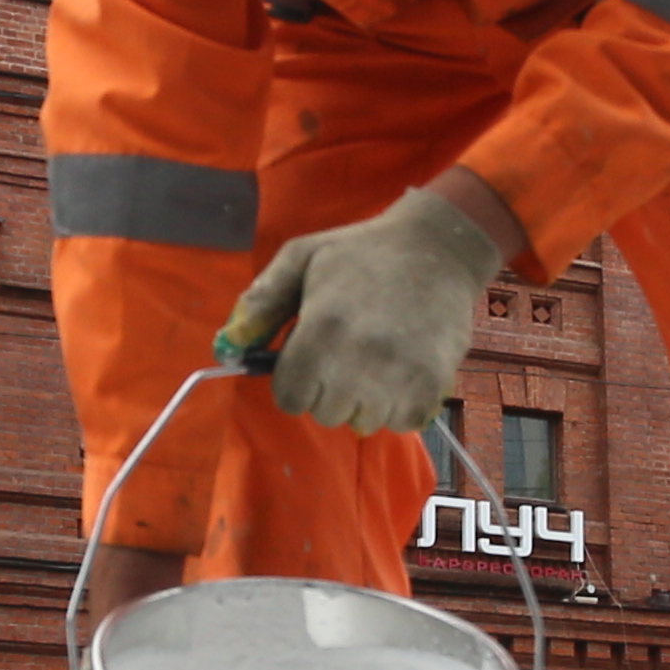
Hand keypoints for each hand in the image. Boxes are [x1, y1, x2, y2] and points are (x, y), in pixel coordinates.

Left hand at [222, 183, 500, 433]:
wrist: (439, 246)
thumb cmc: (362, 251)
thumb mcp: (301, 257)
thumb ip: (261, 301)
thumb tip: (230, 347)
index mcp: (321, 329)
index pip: (290, 398)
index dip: (295, 381)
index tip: (311, 359)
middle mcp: (358, 359)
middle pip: (325, 413)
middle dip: (328, 390)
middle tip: (347, 355)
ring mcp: (398, 375)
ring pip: (363, 422)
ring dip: (364, 400)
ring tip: (376, 362)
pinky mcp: (431, 384)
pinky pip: (402, 423)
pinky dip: (399, 407)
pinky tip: (401, 373)